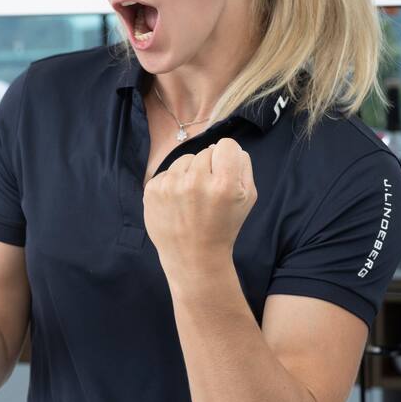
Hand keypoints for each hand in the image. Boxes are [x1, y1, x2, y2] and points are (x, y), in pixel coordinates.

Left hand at [142, 138, 256, 285]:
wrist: (193, 257)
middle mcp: (195, 181)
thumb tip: (223, 145)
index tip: (224, 173)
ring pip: (184, 159)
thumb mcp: (248, 197)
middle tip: (208, 194)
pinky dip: (172, 184)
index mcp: (223, 183)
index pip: (226, 145)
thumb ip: (242, 165)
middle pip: (205, 151)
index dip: (227, 158)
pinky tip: (178, 204)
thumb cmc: (223, 226)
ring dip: (189, 174)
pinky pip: (167, 172)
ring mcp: (170, 186)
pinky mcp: (152, 190)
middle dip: (209, 168)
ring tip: (192, 200)